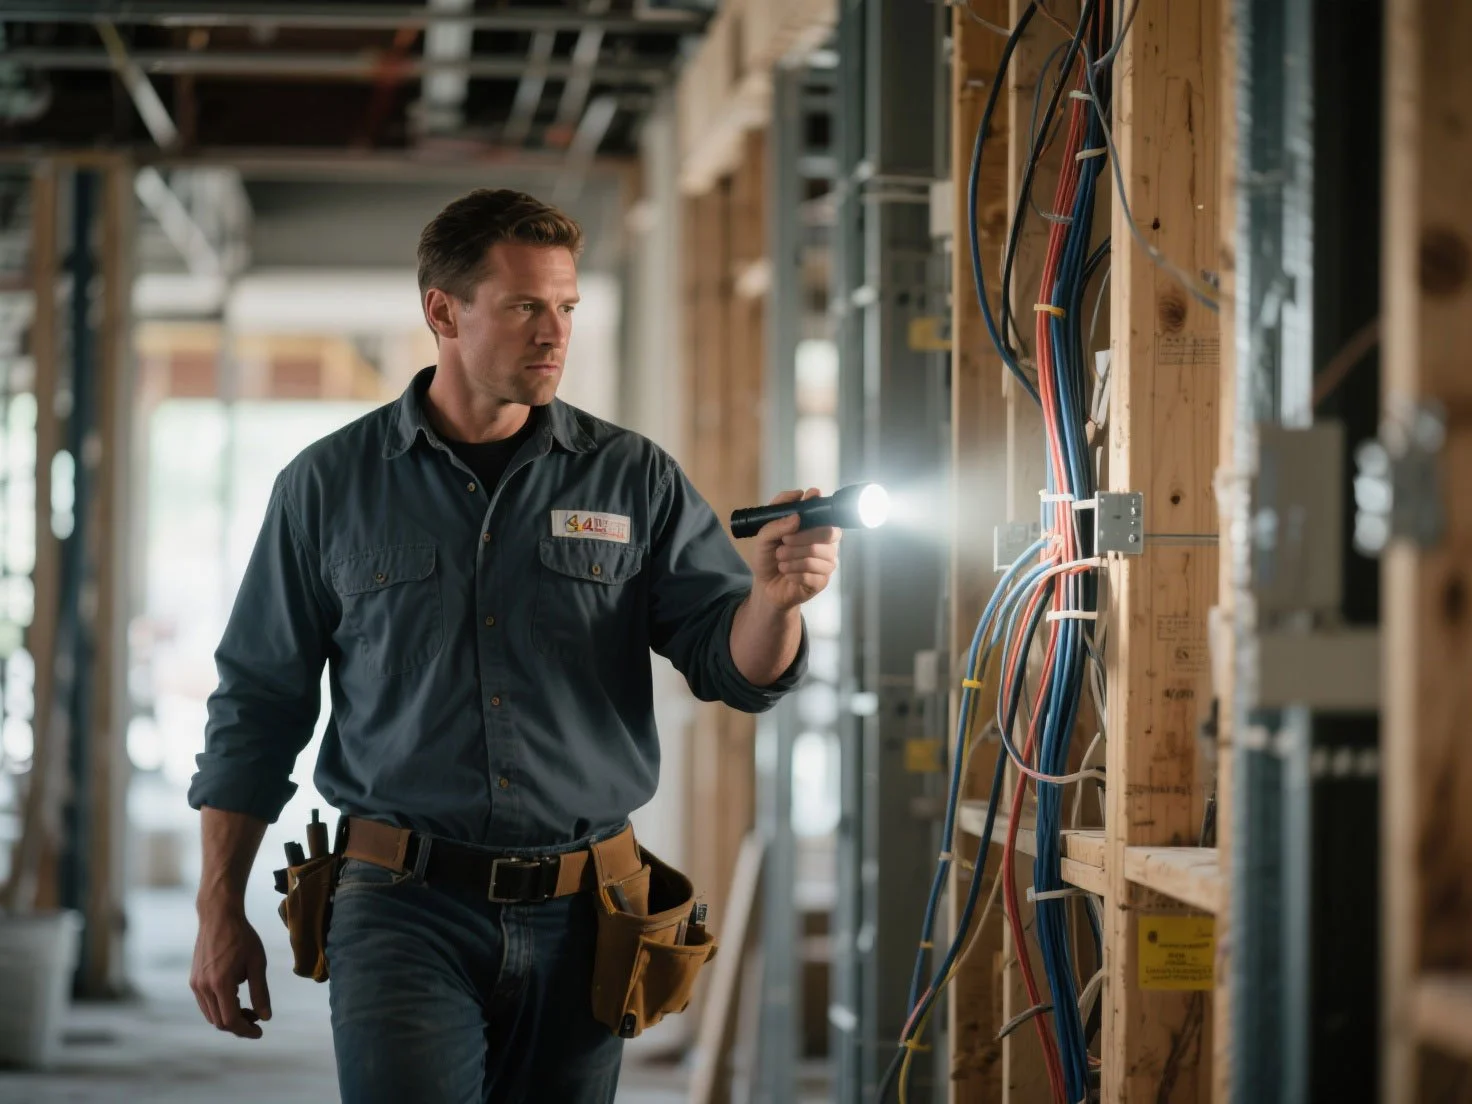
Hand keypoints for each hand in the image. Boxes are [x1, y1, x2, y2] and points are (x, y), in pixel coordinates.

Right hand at [191, 902, 270, 1038]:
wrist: (218, 916)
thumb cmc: (242, 937)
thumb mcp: (257, 964)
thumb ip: (261, 992)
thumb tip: (265, 1017)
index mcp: (220, 984)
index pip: (230, 1020)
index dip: (245, 1030)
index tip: (259, 1032)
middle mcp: (203, 987)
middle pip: (219, 1021)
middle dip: (239, 1025)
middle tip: (257, 1019)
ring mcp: (195, 984)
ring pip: (211, 1015)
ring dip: (229, 1017)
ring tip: (248, 1009)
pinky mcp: (193, 980)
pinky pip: (206, 1004)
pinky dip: (220, 1007)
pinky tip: (236, 998)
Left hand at [750, 488, 840, 610]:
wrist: (765, 587)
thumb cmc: (768, 559)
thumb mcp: (763, 539)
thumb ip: (775, 524)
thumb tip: (796, 517)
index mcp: (812, 528)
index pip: (823, 512)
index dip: (818, 503)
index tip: (811, 495)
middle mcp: (824, 543)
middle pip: (828, 532)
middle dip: (802, 537)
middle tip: (784, 542)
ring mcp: (825, 562)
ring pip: (818, 553)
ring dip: (794, 556)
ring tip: (781, 560)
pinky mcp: (822, 581)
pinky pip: (813, 573)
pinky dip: (794, 572)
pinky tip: (787, 573)